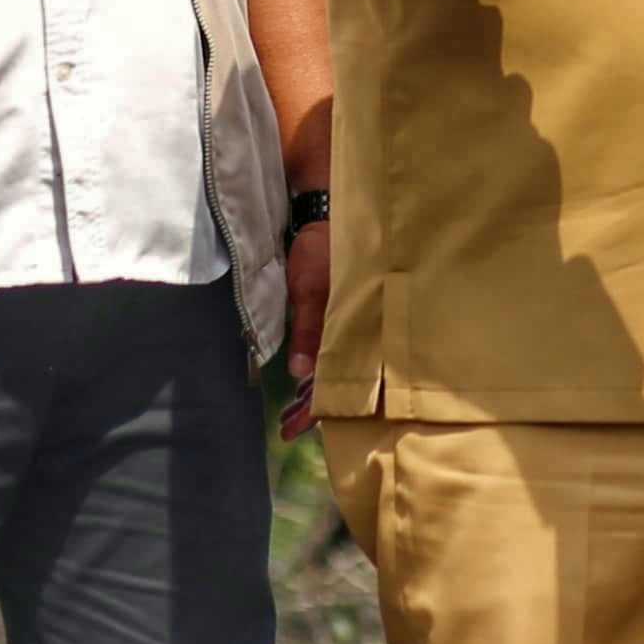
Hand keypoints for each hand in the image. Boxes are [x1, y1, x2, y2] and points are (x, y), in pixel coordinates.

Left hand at [277, 209, 332, 438]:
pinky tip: (303, 380)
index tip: (291, 428)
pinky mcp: (341, 316)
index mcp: (355, 329)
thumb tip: (299, 373)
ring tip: (289, 412)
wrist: (330, 214)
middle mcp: (356, 332)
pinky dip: (317, 370)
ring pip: (334, 370)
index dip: (315, 410)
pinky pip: (331, 353)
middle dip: (313, 408)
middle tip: (286, 426)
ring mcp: (349, 325)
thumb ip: (308, 330)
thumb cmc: (323, 249)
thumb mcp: (310, 289)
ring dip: (312, 391)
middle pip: (338, 383)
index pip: (337, 383)